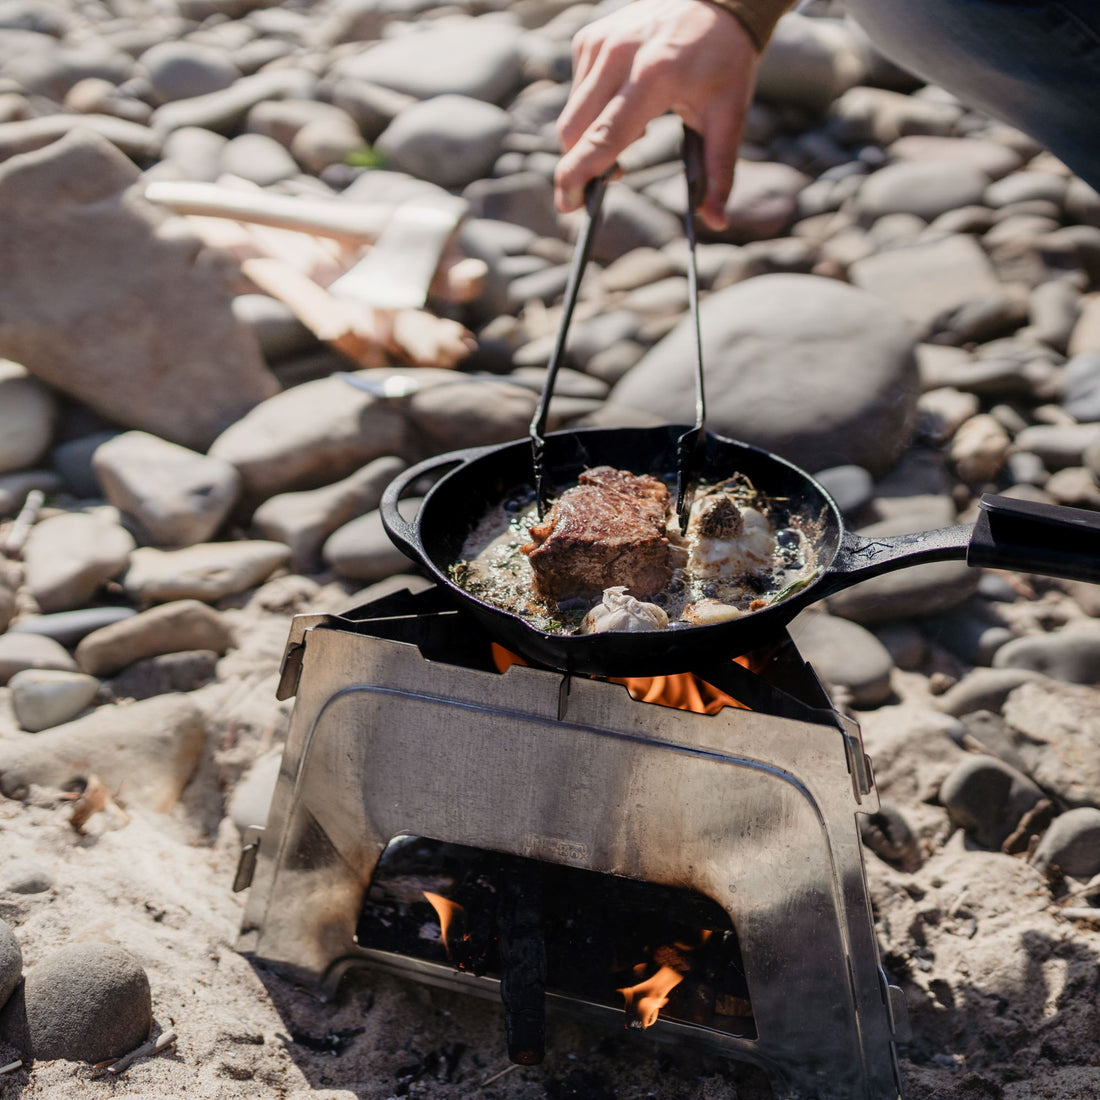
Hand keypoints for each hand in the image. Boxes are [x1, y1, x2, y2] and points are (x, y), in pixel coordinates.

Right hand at [555, 0, 761, 230]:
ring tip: (636, 130)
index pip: (603, 136)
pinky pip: (577, 93)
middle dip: (583, 164)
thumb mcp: (729, 117)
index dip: (579, 174)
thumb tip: (716, 222)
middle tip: (616, 174)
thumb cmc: (724, 63)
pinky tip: (625, 103)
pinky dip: (593, 112)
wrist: (717, 3)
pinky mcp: (589, 37)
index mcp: (653, 76)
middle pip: (575, 131)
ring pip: (573, 116)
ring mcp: (599, 42)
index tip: (568, 204)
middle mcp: (618, 55)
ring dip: (592, 139)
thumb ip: (720, 172)